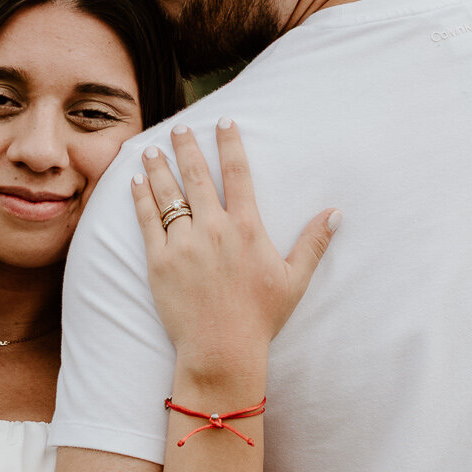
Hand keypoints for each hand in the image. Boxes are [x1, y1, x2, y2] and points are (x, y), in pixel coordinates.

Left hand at [131, 121, 339, 376]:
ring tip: (150, 149)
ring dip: (158, 168)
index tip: (225, 122)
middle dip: (187, 147)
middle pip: (197, 176)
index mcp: (246, 228)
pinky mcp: (159, 263)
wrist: (221, 350)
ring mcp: (183, 244)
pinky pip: (147, 222)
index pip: (238, 173)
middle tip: (179, 128)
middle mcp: (213, 229)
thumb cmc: (260, 318)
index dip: (231, 144)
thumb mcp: (294, 280)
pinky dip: (140, 200)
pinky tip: (135, 183)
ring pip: (168, 195)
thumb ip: (313, 243)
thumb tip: (336, 213)